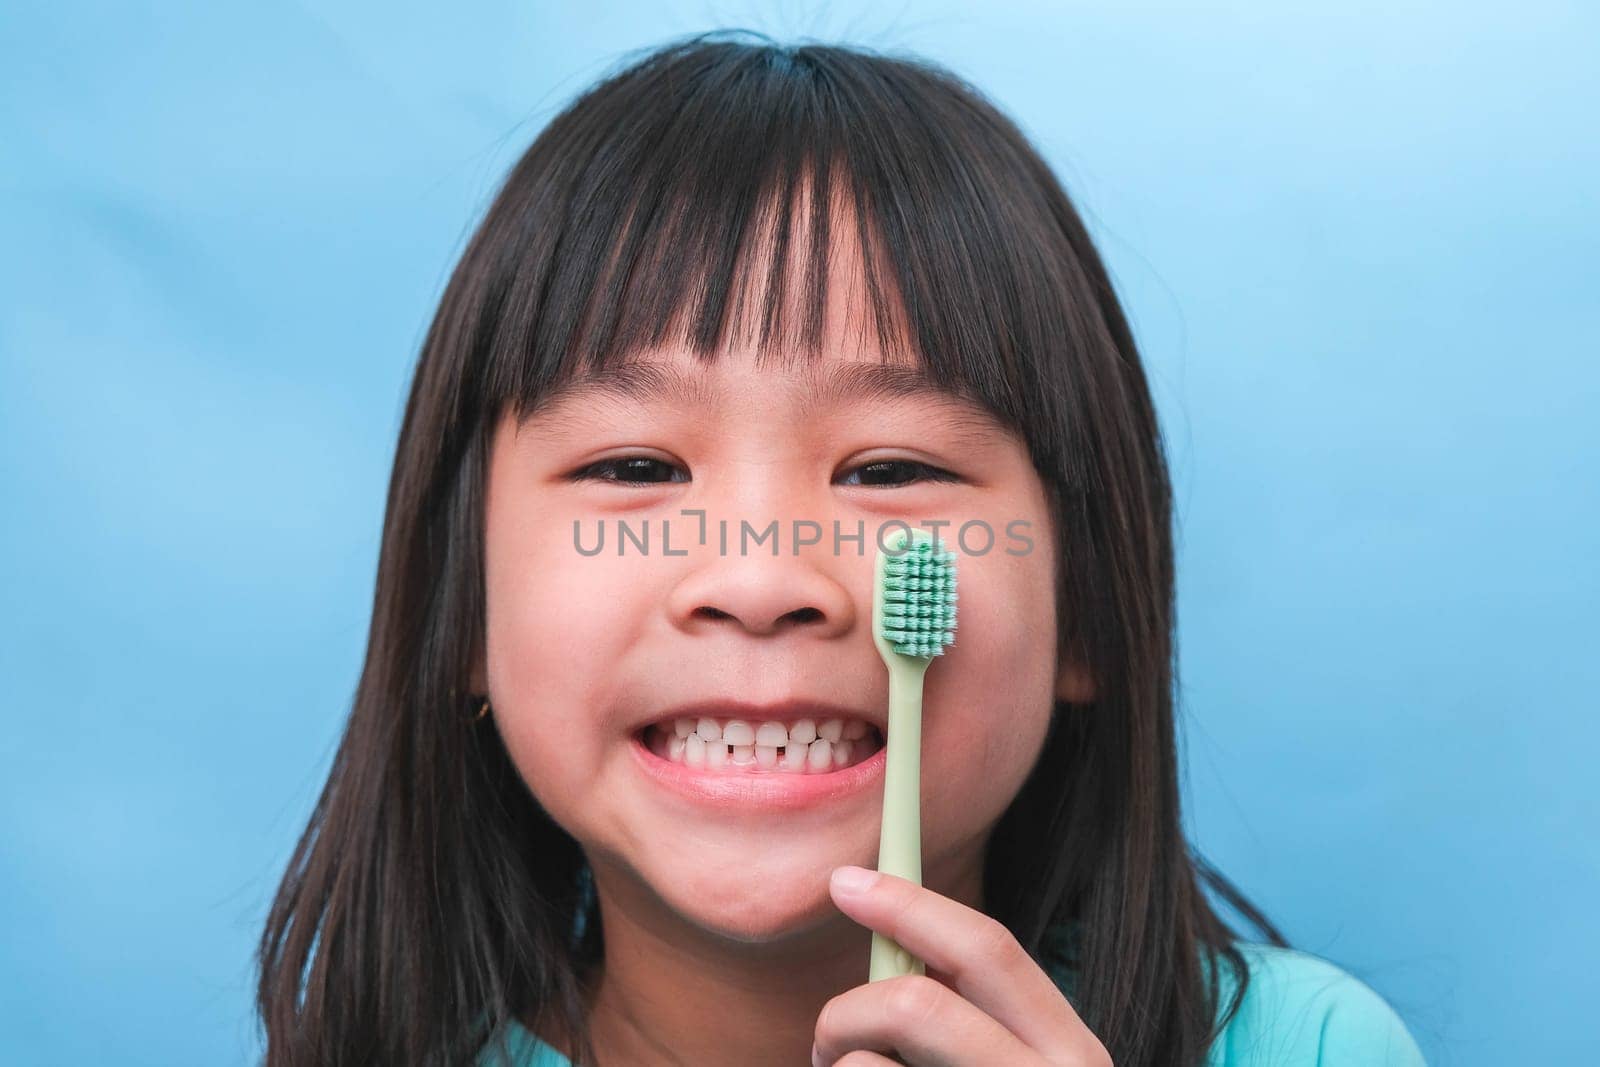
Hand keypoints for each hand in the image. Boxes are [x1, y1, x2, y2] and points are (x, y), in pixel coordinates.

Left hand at [813, 865, 1112, 1066]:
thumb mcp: (1012, 1063)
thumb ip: (972, 1016)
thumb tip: (893, 943)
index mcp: (1072, 1050)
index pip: (990, 948)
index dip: (910, 904)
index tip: (845, 881)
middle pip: (919, 1004)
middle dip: (851, 1008)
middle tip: (824, 1036)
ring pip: (871, 1065)